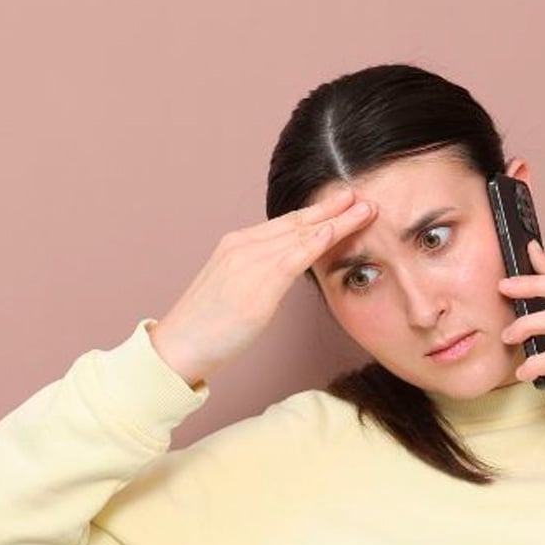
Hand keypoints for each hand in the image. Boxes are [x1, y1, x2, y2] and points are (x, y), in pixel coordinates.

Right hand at [150, 188, 374, 386]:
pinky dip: (315, 242)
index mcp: (237, 245)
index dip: (318, 212)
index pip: (286, 224)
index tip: (344, 203)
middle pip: (297, 223)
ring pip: (300, 235)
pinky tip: (334, 231)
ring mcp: (247, 263)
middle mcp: (242, 246)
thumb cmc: (207, 326)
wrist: (179, 347)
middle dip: (333, 208)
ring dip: (336, 221)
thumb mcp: (237, 291)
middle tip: (363, 196)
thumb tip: (285, 275)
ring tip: (365, 210)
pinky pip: (291, 258)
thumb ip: (261, 276)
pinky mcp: (254, 286)